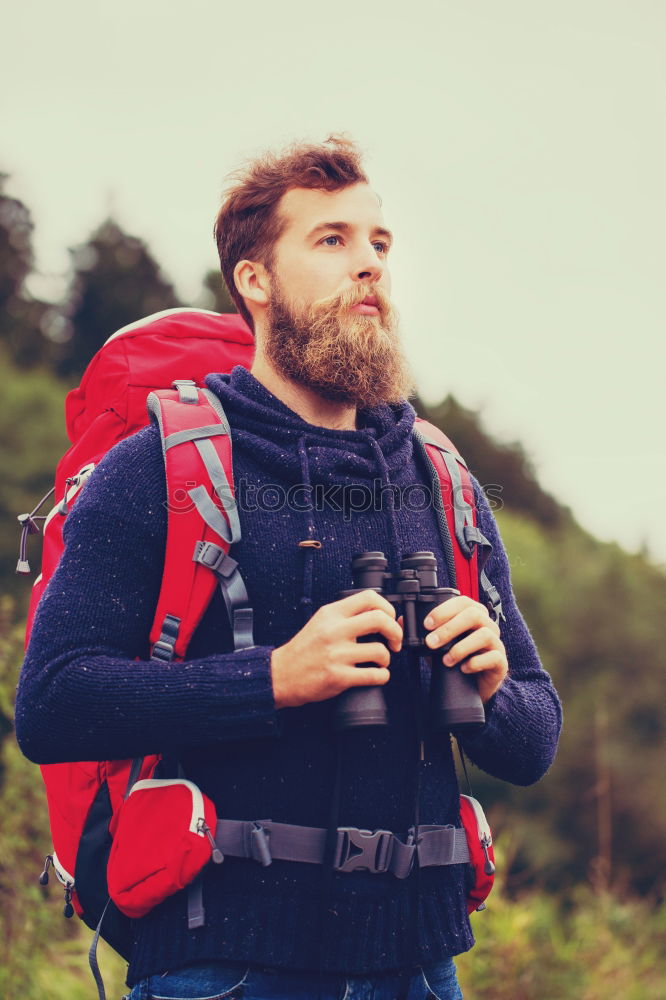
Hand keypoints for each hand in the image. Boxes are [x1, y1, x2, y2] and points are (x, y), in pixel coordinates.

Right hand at [270, 590, 402, 708]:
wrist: (281, 674)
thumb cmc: (304, 649)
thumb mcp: (322, 622)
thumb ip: (347, 616)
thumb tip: (382, 616)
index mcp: (332, 613)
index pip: (369, 598)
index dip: (388, 608)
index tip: (390, 619)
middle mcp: (335, 630)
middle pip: (380, 620)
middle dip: (396, 632)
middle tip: (395, 641)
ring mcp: (337, 654)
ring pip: (380, 651)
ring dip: (387, 658)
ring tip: (380, 661)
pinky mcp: (339, 676)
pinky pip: (375, 675)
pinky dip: (382, 676)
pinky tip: (376, 674)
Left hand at [423, 595, 507, 703]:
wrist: (473, 686)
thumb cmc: (456, 660)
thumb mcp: (437, 645)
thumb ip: (422, 633)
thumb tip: (402, 622)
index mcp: (473, 615)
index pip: (462, 602)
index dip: (444, 610)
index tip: (427, 624)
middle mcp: (487, 625)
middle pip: (473, 615)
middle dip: (449, 628)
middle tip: (431, 642)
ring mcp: (496, 643)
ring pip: (484, 635)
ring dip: (461, 647)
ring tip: (445, 661)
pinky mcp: (501, 662)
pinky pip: (493, 657)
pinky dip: (475, 663)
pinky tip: (463, 669)